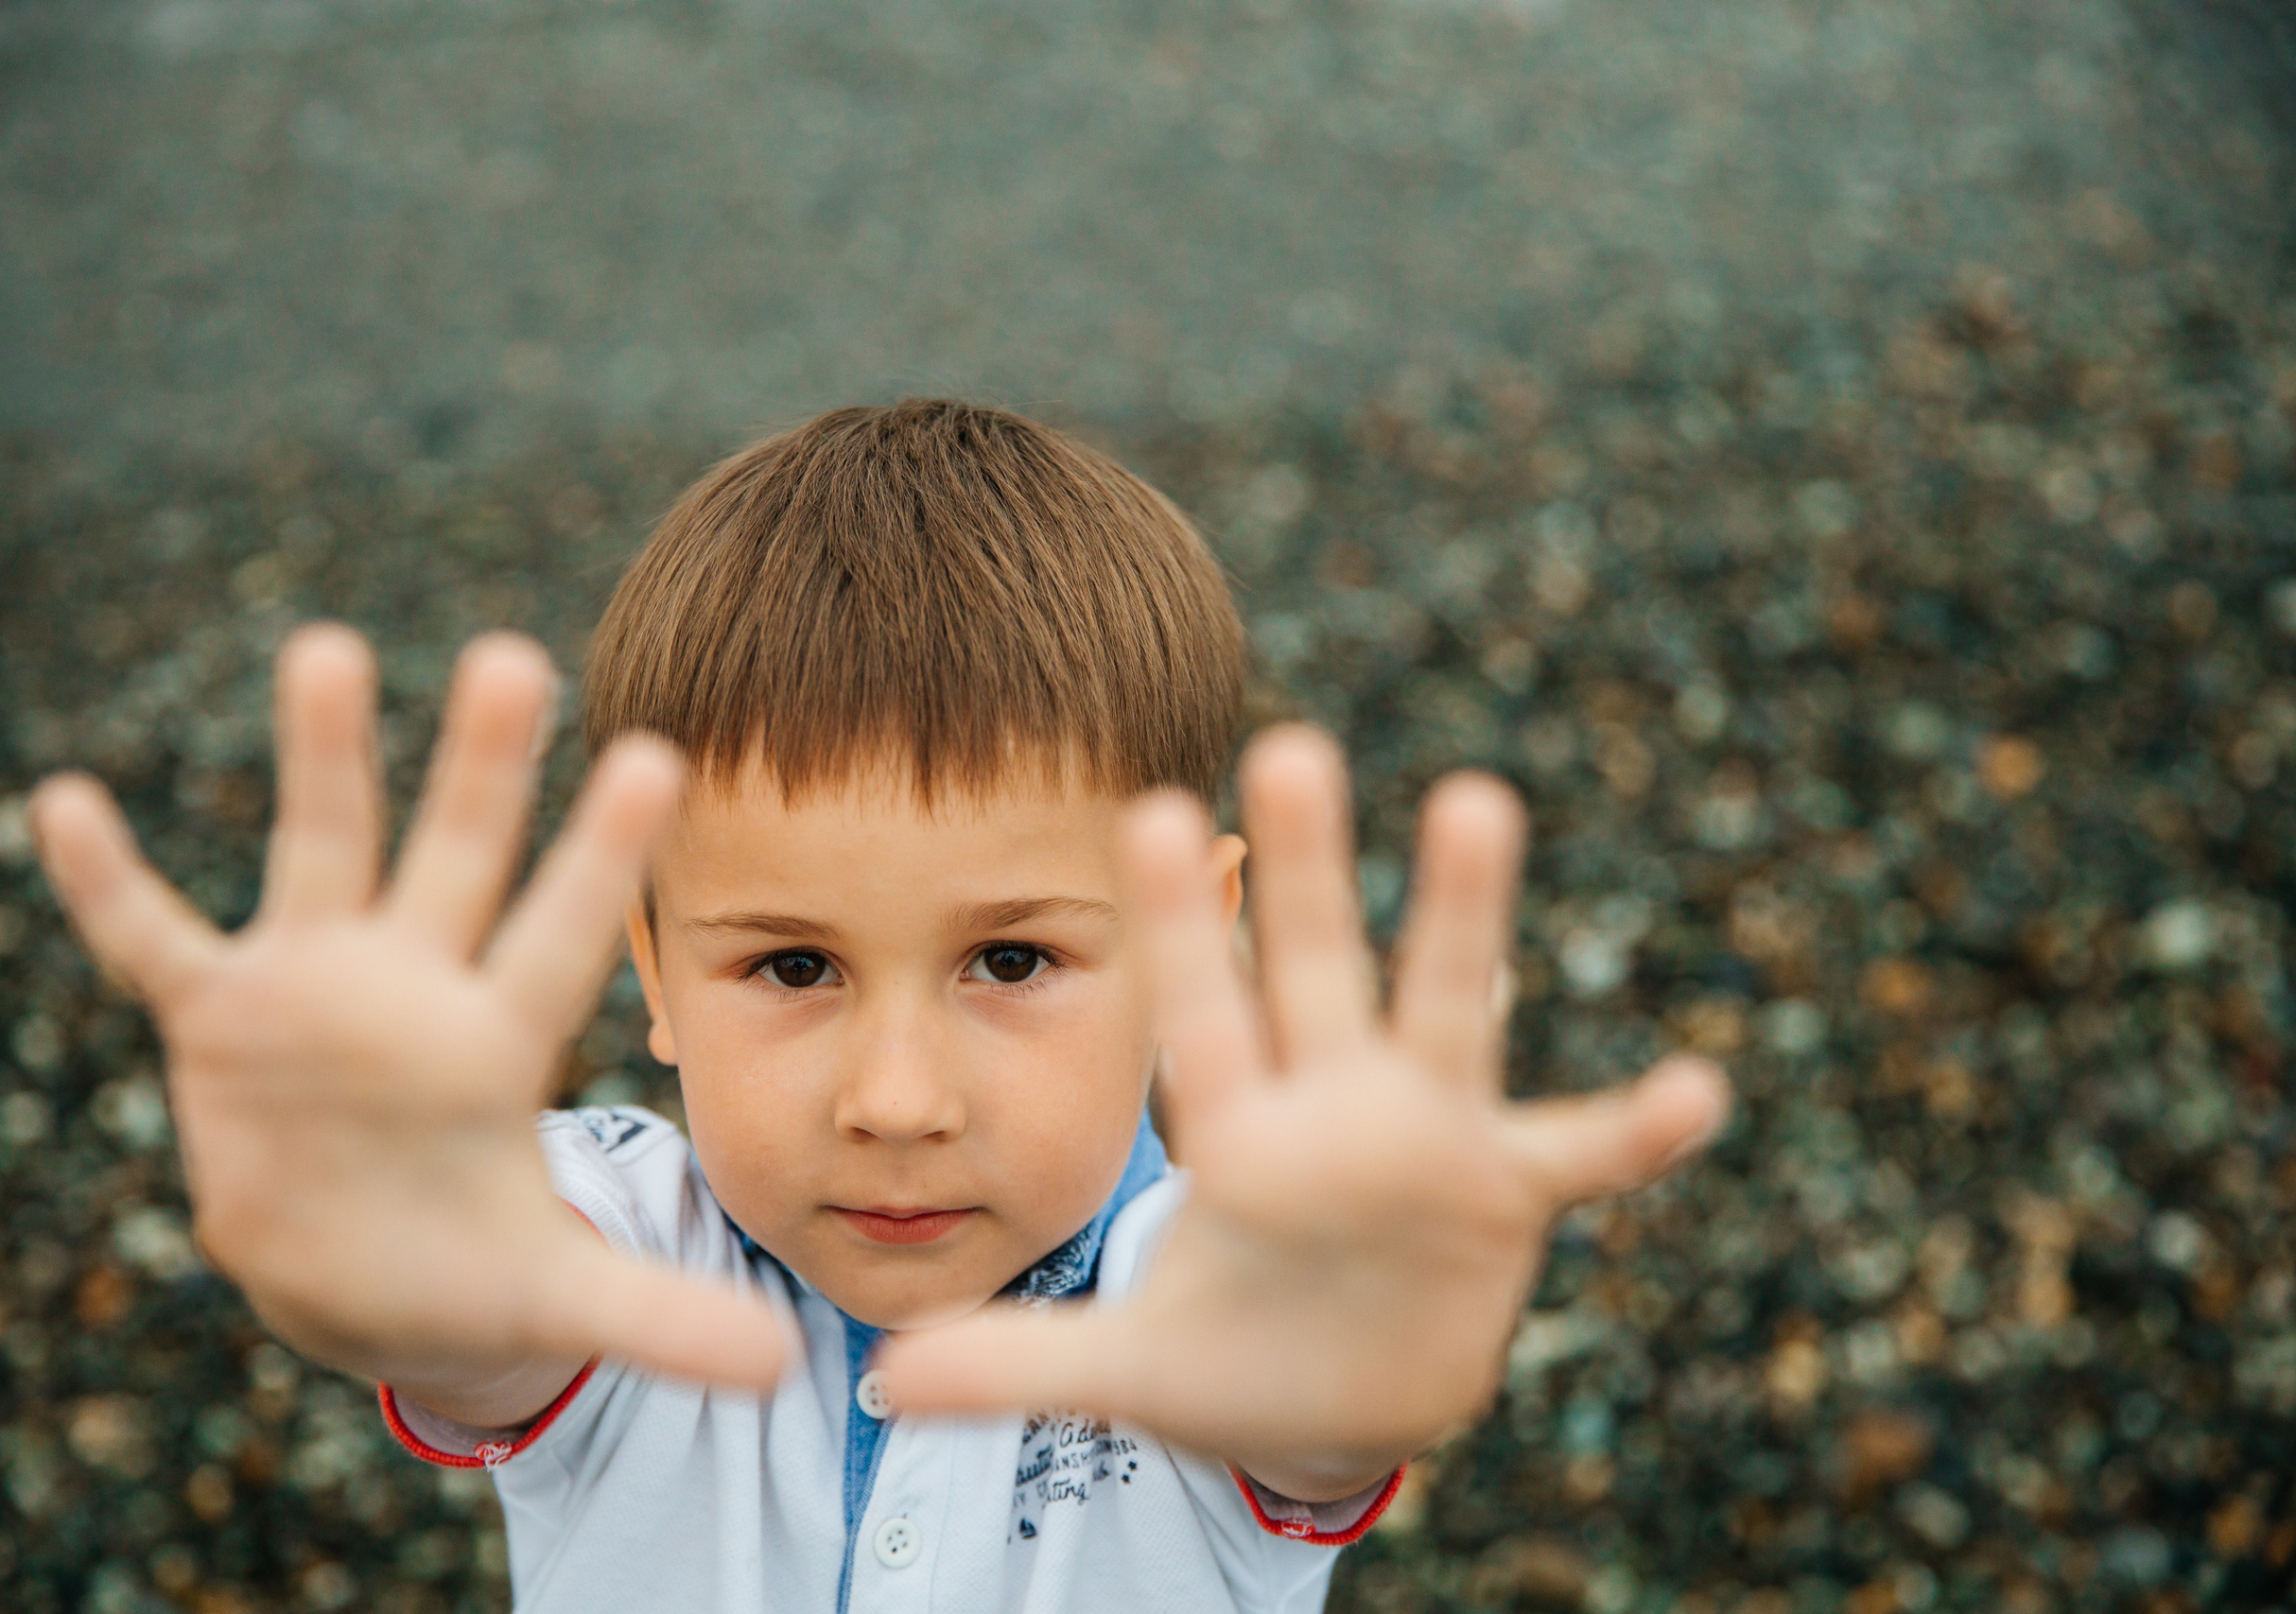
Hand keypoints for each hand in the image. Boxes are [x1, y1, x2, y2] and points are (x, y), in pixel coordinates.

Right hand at [30, 625, 786, 1421]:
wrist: (354, 1271)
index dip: (600, 857)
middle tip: (514, 655)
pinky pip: (154, 942)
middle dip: (480, 768)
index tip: (658, 757)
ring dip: (323, 760)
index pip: (559, 938)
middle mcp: (416, 988)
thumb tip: (786, 1368)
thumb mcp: (558, 1298)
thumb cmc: (467, 1267)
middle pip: (456, 861)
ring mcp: (316, 990)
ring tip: (329, 648)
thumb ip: (659, 1318)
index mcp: (500, 1043)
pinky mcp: (221, 1018)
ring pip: (324, 854)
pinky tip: (65, 803)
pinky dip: (110, 885)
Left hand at [880, 727, 1727, 1497]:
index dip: (1184, 924)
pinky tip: (1696, 1091)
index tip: (1152, 810)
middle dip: (1310, 869)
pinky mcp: (1503, 1194)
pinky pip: (1577, 1153)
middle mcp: (1334, 1103)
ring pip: (1446, 1007)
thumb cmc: (1220, 1359)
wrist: (1331, 1397)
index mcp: (1237, 1130)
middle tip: (1288, 743)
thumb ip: (1014, 1364)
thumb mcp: (1124, 1370)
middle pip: (1319, 969)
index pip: (1201, 1010)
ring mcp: (1425, 1139)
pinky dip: (1634, 1131)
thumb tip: (876, 1379)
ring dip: (1463, 917)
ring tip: (1475, 797)